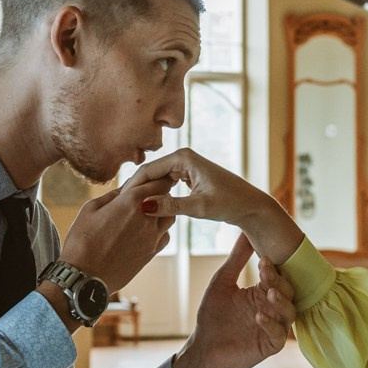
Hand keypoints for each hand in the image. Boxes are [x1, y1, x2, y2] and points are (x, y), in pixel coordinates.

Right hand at [59, 184, 174, 295]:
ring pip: (170, 216)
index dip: (158, 175)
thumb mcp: (90, 209)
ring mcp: (152, 237)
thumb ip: (111, 196)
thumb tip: (124, 190)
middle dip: (161, 190)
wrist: (85, 277)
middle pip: (166, 196)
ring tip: (150, 209)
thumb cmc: (82, 241)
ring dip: (163, 209)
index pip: (157, 180)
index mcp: (131, 201)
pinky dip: (161, 229)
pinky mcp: (151, 253)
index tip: (155, 174)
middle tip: (152, 189)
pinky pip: (165, 236)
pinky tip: (148, 229)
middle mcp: (147, 217)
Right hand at [122, 149, 301, 265]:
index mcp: (184, 157)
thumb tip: (143, 207)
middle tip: (116, 208)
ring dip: (144, 193)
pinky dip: (155, 195)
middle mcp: (182, 157)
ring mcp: (185, 166)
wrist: (251, 206)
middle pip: (149, 173)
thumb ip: (170, 206)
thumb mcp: (199, 207)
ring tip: (125, 210)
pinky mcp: (187, 176)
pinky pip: (164, 184)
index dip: (131, 186)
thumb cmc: (231, 203)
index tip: (117, 202)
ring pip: (156, 179)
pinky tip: (143, 210)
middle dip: (135, 189)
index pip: (148, 169)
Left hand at [172, 236, 289, 367]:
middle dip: (278, 282)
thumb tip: (245, 231)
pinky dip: (271, 325)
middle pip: (288, 292)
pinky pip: (279, 335)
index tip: (262, 259)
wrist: (203, 347)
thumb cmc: (213, 315)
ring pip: (290, 313)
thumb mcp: (223, 282)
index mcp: (263, 292)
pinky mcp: (269, 345)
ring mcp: (273, 327)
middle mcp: (272, 308)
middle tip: (265, 274)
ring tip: (269, 295)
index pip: (277, 277)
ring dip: (282, 303)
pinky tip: (259, 317)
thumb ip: (236, 259)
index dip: (272, 269)